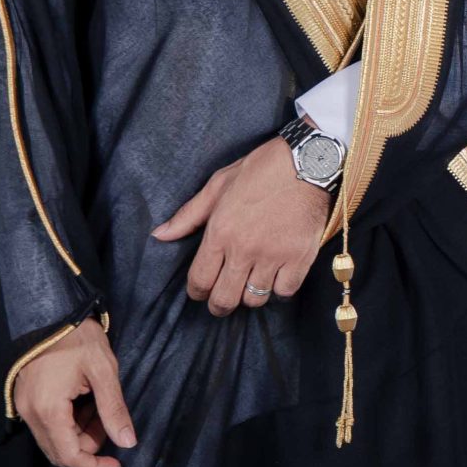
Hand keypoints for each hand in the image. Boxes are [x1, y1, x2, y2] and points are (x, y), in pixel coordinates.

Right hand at [12, 317, 134, 466]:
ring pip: (54, 439)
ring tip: (97, 404)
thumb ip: (114, 409)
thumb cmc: (75, 335)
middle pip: (60, 451)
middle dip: (89, 445)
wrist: (48, 309)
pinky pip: (46, 424)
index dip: (94, 466)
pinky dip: (68, 421)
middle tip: (108, 421)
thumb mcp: (103, 369)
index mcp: (49, 409)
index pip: (69, 456)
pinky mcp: (25, 398)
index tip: (116, 461)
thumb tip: (128, 441)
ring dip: (79, 432)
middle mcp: (30, 413)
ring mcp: (24, 406)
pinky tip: (83, 400)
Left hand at [153, 135, 331, 315]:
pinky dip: (279, 289)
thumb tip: (159, 235)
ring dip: (250, 295)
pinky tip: (277, 276)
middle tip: (222, 300)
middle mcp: (244, 249)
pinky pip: (284, 292)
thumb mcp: (218, 185)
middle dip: (219, 305)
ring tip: (250, 283)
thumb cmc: (260, 170)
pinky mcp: (299, 258)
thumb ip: (188, 215)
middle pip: (224, 299)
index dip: (197, 292)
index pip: (199, 281)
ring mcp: (273, 256)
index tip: (201, 291)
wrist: (307, 162)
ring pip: (254, 299)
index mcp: (220, 232)